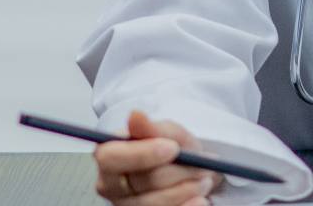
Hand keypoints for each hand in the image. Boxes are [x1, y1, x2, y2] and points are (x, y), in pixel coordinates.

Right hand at [93, 111, 219, 205]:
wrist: (188, 171)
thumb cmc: (171, 149)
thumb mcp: (166, 132)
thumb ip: (150, 127)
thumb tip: (135, 116)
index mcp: (108, 156)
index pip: (111, 158)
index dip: (142, 154)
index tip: (173, 148)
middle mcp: (110, 185)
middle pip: (140, 181)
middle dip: (176, 172)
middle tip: (201, 165)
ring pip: (154, 203)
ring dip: (186, 190)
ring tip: (203, 180)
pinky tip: (200, 199)